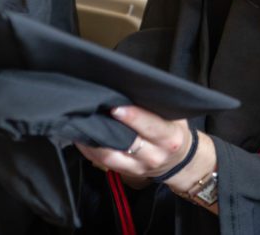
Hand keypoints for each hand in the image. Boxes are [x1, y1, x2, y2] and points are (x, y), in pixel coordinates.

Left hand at [75, 106, 216, 197]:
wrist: (178, 161)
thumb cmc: (173, 130)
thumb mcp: (173, 117)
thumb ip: (155, 106)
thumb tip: (132, 86)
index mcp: (169, 138)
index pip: (150, 127)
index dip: (133, 117)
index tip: (116, 107)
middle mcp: (154, 155)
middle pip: (127, 143)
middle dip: (107, 128)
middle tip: (90, 112)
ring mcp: (139, 168)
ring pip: (110, 157)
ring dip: (93, 141)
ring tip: (81, 124)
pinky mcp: (126, 173)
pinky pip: (103, 163)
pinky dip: (90, 150)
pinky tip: (82, 136)